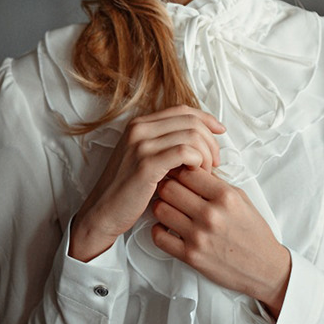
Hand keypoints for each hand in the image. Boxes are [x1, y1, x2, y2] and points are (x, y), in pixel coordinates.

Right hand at [70, 106, 224, 260]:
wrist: (103, 212)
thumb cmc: (128, 190)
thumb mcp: (146, 158)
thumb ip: (167, 144)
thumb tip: (201, 138)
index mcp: (140, 124)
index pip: (183, 110)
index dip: (207, 119)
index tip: (220, 132)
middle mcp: (139, 129)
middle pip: (191, 121)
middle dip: (210, 141)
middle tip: (213, 163)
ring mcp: (141, 144)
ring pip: (192, 135)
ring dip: (206, 154)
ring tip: (203, 172)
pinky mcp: (146, 164)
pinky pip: (185, 152)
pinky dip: (197, 162)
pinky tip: (194, 175)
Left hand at [150, 167, 291, 318]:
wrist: (264, 267)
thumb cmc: (254, 233)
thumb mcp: (243, 199)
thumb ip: (218, 184)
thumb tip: (194, 171)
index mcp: (225, 197)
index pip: (187, 172)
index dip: (180, 170)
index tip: (180, 174)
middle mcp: (211, 214)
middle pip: (169, 188)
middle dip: (167, 185)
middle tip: (170, 190)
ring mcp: (199, 236)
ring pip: (160, 209)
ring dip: (161, 206)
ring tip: (169, 208)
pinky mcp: (191, 256)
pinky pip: (159, 236)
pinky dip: (159, 230)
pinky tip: (167, 228)